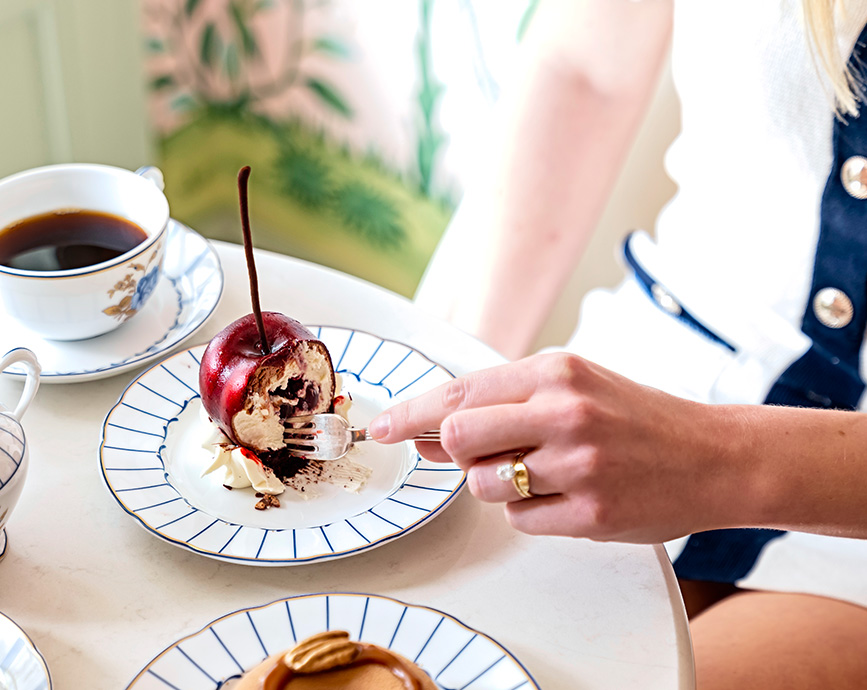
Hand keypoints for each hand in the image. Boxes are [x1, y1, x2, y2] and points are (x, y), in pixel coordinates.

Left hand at [369, 352, 741, 543]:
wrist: (715, 455)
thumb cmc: (637, 418)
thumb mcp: (574, 388)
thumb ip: (503, 405)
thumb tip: (431, 434)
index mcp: (557, 370)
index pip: (460, 391)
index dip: (411, 414)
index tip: (382, 429)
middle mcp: (565, 412)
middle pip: (460, 437)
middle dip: (456, 452)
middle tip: (479, 455)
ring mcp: (579, 464)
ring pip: (485, 485)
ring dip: (499, 484)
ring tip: (542, 473)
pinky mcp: (592, 512)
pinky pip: (520, 521)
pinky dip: (531, 512)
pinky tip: (566, 496)